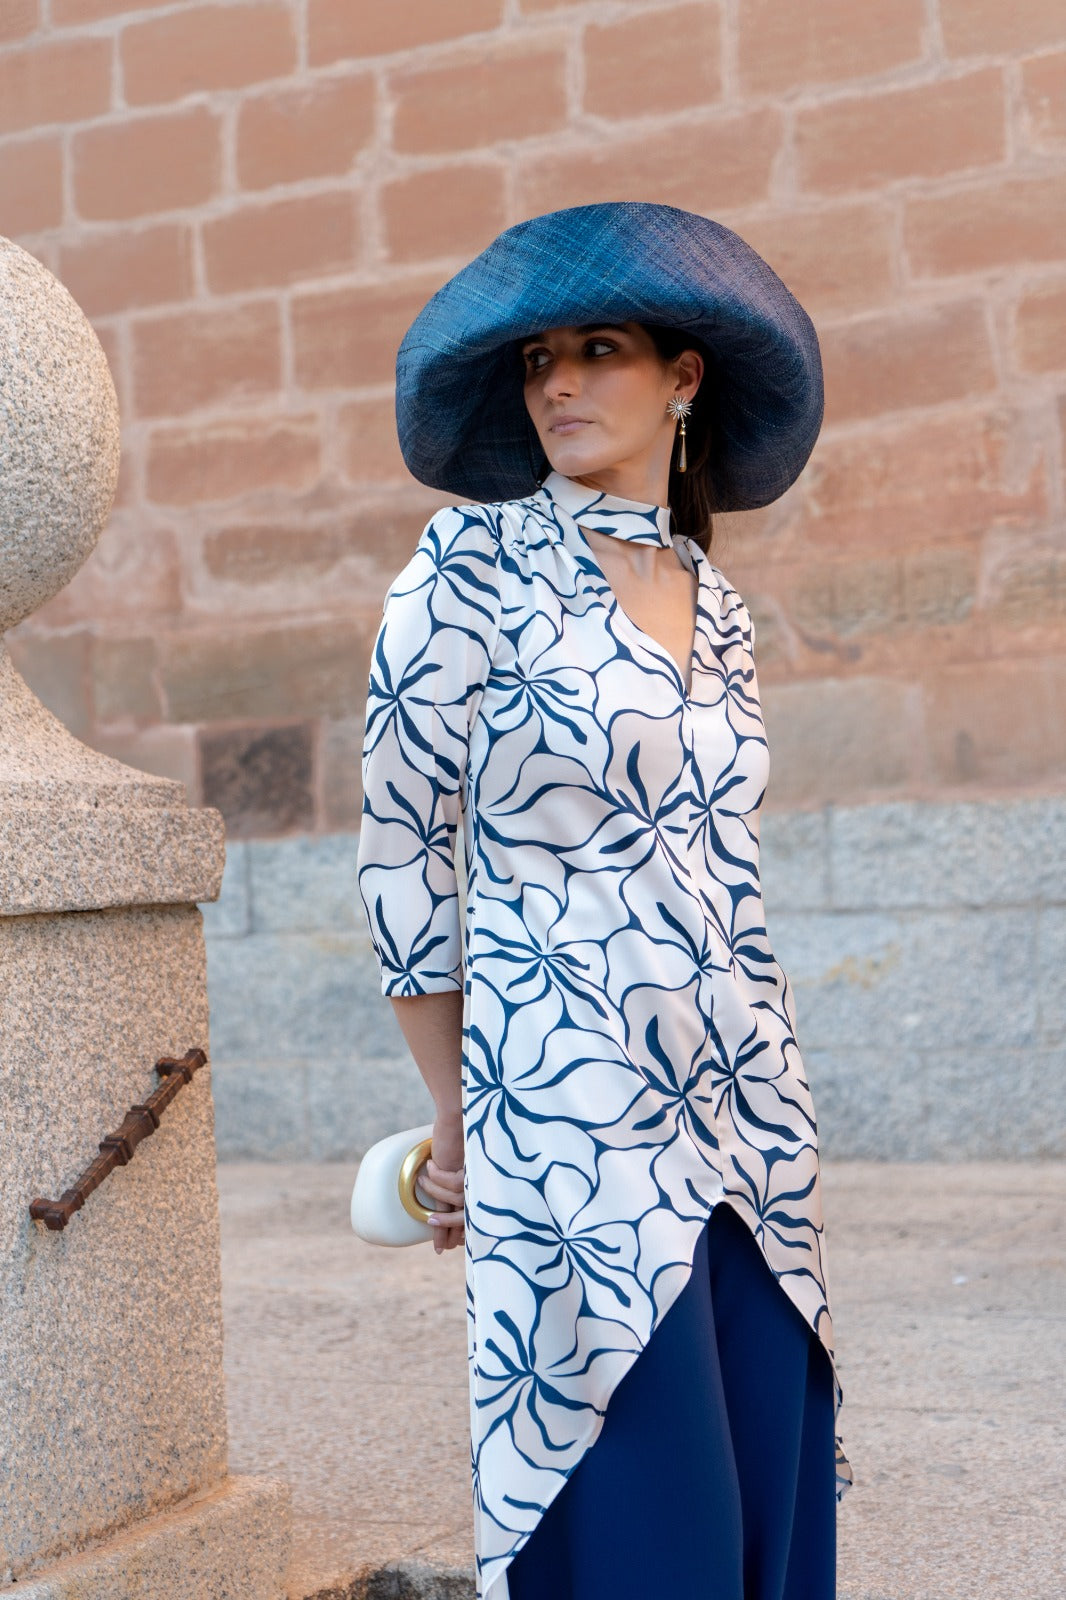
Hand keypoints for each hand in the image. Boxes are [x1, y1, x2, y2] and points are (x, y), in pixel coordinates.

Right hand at [420, 1112, 464, 1255]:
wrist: (460, 1116)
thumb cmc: (463, 1131)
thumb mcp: (464, 1159)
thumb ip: (462, 1173)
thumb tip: (453, 1182)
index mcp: (482, 1183)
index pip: (475, 1213)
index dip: (465, 1230)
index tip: (457, 1243)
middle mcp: (478, 1185)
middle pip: (466, 1217)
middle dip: (451, 1234)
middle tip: (442, 1249)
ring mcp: (468, 1181)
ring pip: (451, 1205)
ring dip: (434, 1195)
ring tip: (421, 1182)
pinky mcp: (457, 1173)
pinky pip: (444, 1191)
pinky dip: (433, 1184)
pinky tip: (425, 1172)